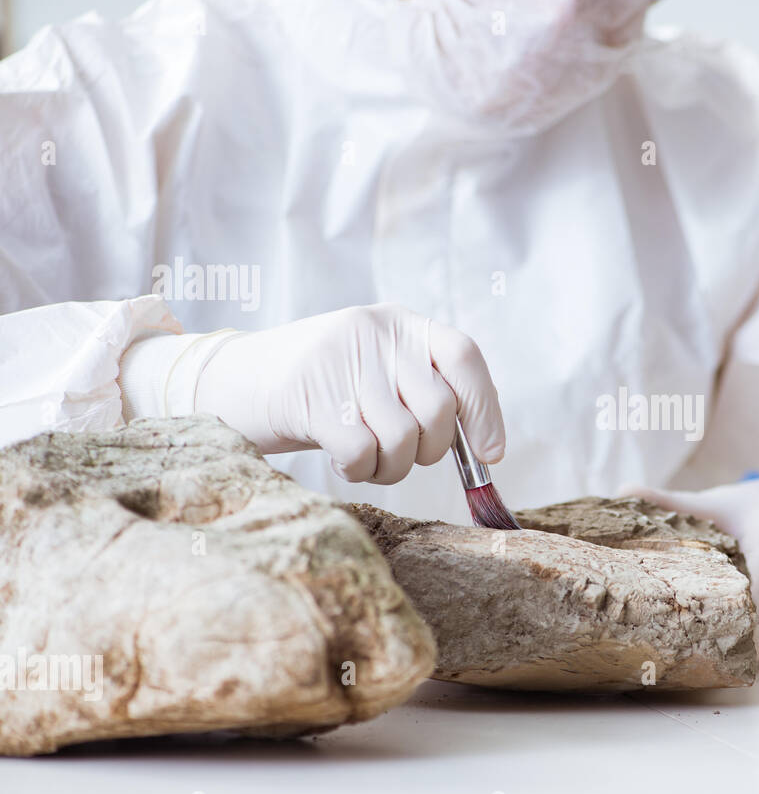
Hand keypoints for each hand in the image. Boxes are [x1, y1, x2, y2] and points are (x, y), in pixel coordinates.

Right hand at [194, 303, 504, 484]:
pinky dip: (360, 471)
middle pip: (439, 408)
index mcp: (399, 323)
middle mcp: (373, 333)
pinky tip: (342, 460)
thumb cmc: (322, 389)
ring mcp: (340, 361)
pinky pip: (363, 453)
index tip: (490, 453)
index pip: (463, 357)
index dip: (485, 409)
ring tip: (367, 458)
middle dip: (430, 450)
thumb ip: (426, 392)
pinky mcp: (308, 397)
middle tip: (400, 455)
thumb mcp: (377, 370)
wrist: (232, 380)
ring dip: (391, 466)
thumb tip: (486, 447)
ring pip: (403, 439)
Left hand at [622, 478, 758, 655]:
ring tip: (681, 628)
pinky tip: (713, 625)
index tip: (701, 641)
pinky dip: (734, 639)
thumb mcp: (724, 502)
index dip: (733, 618)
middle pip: (748, 625)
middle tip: (657, 638)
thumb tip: (621, 492)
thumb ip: (672, 504)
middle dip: (706, 634)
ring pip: (751, 641)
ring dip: (720, 637)